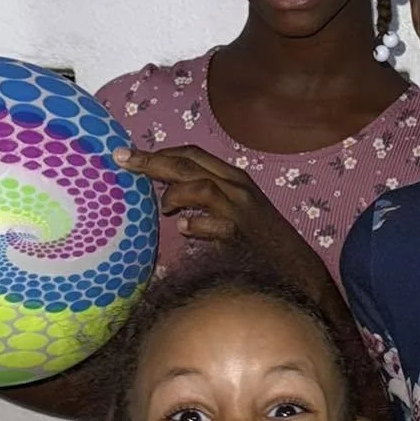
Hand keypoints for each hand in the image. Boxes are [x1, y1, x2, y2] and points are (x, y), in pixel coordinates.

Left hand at [118, 145, 333, 301]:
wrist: (296, 268)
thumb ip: (207, 201)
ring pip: (200, 186)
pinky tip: (187, 229)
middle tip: (123, 160)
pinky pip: (214, 224)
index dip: (160, 152)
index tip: (132, 156)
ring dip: (175, 194)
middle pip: (188, 164)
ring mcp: (241, 210)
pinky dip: (197, 225)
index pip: (192, 154)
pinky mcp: (243, 235)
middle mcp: (238, 188)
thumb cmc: (261, 242)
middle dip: (152, 161)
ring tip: (165, 209)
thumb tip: (172, 201)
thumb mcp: (236, 211)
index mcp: (234, 178)